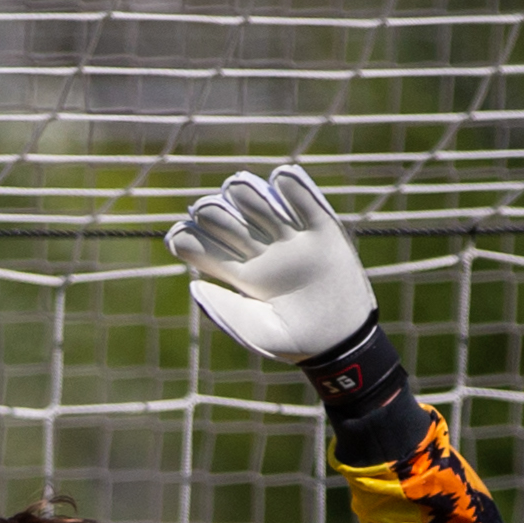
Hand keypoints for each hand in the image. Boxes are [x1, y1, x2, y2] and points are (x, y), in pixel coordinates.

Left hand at [166, 164, 375, 361]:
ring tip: (241, 194)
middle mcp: (259, 251)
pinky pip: (304, 199)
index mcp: (238, 273)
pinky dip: (291, 185)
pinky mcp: (322, 229)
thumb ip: (224, 310)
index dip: (186, 236)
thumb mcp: (255, 333)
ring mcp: (289, 238)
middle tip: (209, 211)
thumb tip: (194, 285)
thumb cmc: (295, 343)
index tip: (183, 235)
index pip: (201, 245)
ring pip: (256, 200)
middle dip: (211, 211)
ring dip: (244, 192)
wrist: (341, 341)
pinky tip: (281, 178)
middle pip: (223, 217)